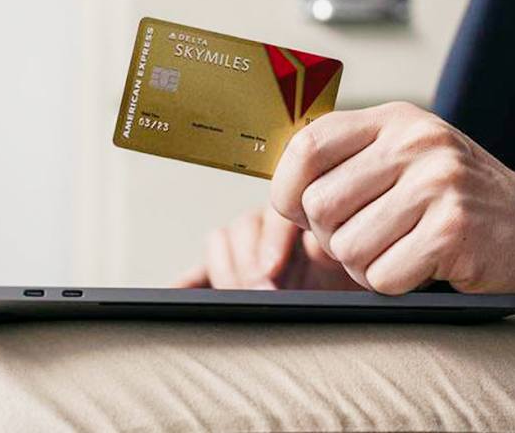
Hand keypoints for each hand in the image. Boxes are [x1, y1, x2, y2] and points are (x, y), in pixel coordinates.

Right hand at [175, 207, 361, 290]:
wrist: (335, 301)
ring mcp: (241, 245)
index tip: (273, 269)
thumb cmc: (337, 282)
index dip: (270, 240)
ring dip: (227, 272)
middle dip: (249, 264)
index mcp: (294, 214)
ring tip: (239, 298)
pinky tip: (177, 292)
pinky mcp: (222, 268)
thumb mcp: (337, 268)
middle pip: (241, 227)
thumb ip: (326, 252)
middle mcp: (265, 223)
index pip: (274, 213)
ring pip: (219, 242)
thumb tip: (316, 242)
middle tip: (259, 292)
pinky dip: (187, 282)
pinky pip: (197, 269)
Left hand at [269, 102, 514, 300]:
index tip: (297, 210)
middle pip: (319, 206)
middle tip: (367, 237)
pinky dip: (394, 282)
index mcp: (395, 120)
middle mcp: (415, 142)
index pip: (307, 145)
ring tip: (400, 249)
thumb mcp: (407, 157)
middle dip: (332, 237)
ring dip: (365, 264)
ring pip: (346, 247)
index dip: (287, 188)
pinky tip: (422, 265)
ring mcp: (437, 184)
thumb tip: (282, 192)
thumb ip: (350, 161)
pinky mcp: (452, 230)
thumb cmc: (457, 196)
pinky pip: (382, 276)